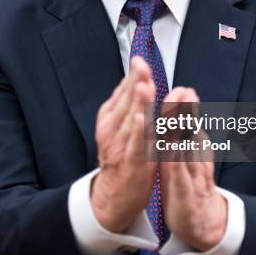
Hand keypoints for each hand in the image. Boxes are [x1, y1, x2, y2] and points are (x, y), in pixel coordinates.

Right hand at [91, 56, 155, 232]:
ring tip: (144, 86)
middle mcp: (112, 129)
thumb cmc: (121, 155)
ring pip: (133, 121)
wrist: (113, 195)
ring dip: (139, 103)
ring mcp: (120, 146)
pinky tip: (142, 119)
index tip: (140, 59)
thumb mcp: (119, 125)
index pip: (123, 91)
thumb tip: (134, 76)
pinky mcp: (131, 162)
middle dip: (136, 83)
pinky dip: (139, 132)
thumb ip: (126, 102)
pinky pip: (136, 144)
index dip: (133, 75)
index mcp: (110, 118)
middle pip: (127, 102)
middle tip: (142, 66)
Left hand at [160, 87, 226, 250]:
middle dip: (187, 112)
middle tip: (185, 93)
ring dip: (184, 133)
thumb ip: (181, 127)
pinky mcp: (185, 193)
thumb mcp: (183, 152)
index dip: (184, 105)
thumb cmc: (187, 181)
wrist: (201, 220)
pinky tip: (172, 154)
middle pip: (190, 131)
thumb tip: (181, 100)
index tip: (183, 88)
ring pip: (188, 150)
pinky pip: (180, 177)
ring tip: (178, 116)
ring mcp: (192, 175)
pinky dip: (176, 164)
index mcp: (191, 146)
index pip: (187, 121)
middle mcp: (195, 157)